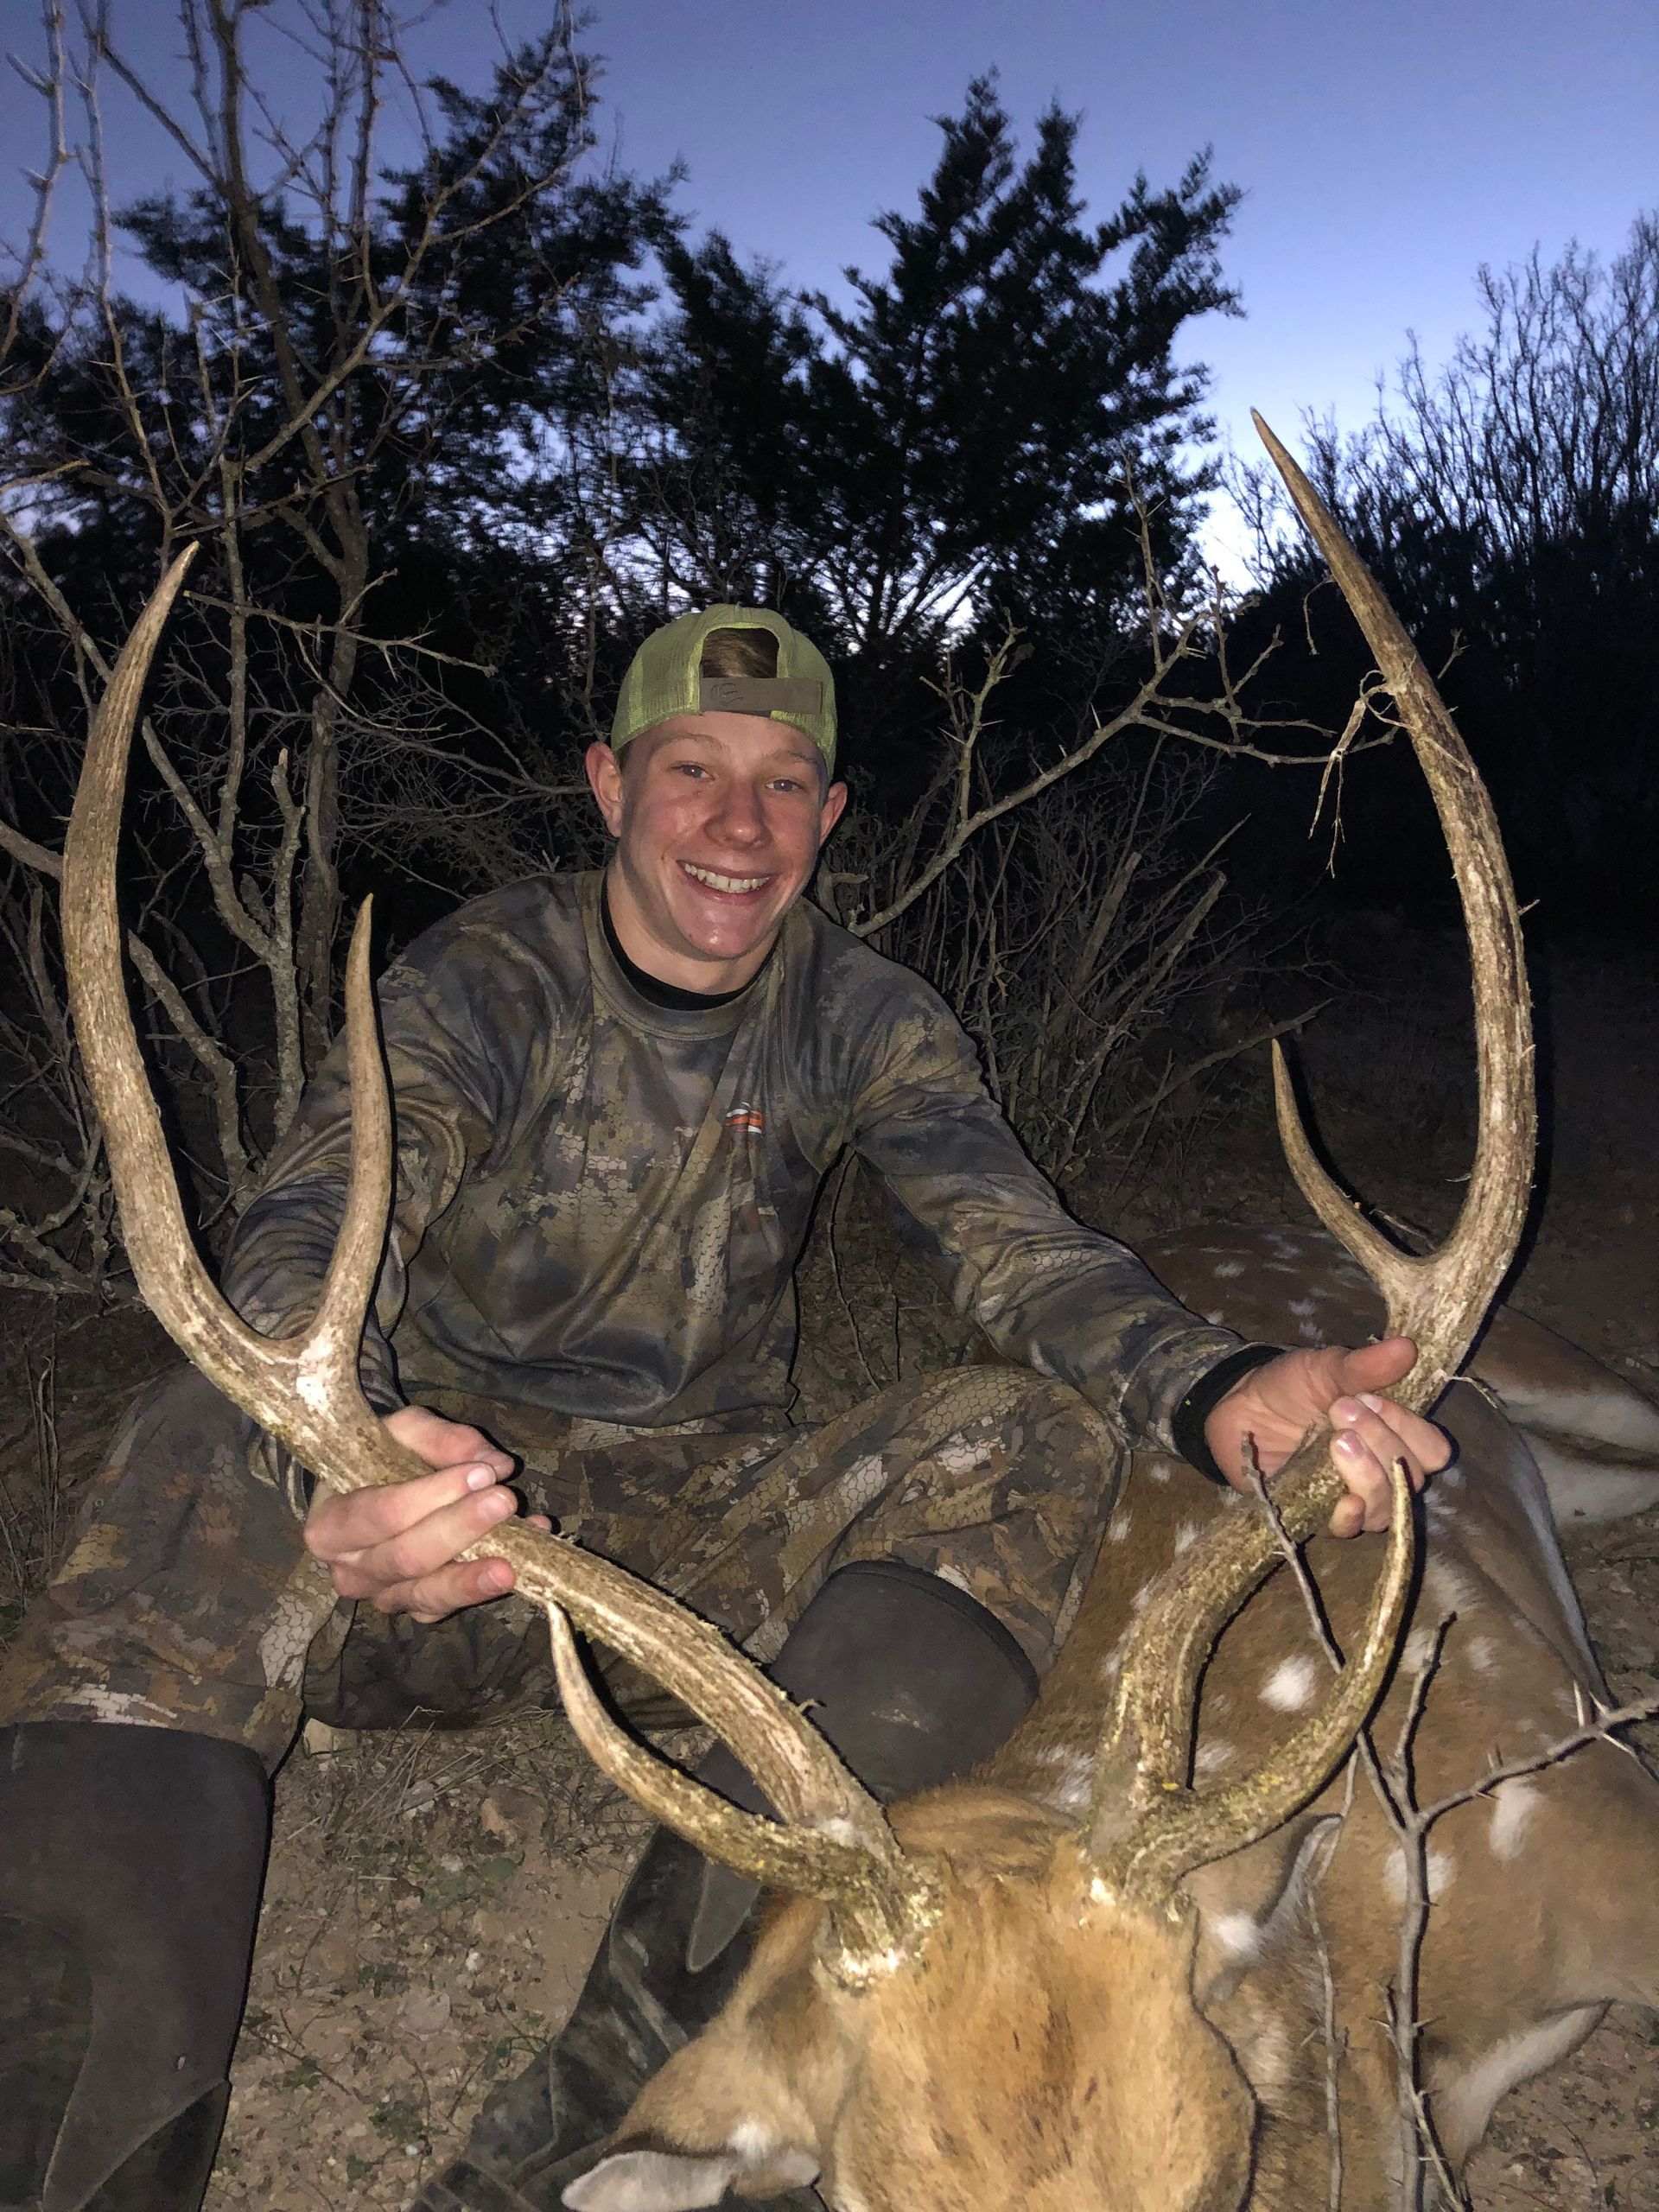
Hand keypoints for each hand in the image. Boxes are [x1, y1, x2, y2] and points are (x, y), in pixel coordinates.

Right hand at [303, 1405, 550, 1622]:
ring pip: (428, 1595)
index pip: (382, 1513)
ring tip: (513, 1564)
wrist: (365, 1494)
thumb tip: (495, 1464)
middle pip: (407, 1558)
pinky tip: (523, 1562)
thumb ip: (441, 1439)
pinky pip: (450, 1606)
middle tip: (504, 1500)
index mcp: (331, 1524)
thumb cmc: (377, 1458)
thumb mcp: (401, 1431)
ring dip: (473, 1578)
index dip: (432, 1495)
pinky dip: (486, 1586)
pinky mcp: (417, 1610)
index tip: (479, 1473)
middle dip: (460, 1529)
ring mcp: (383, 1596)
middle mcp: (350, 1570)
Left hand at [1203, 1338, 1449, 1538]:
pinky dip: (1352, 1517)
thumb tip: (1407, 1347)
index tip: (1369, 1398)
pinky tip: (1344, 1500)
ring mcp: (1355, 1495)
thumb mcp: (1325, 1368)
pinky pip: (1351, 1529)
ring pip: (1387, 1506)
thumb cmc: (1290, 1385)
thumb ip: (1365, 1366)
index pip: (1431, 1449)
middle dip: (1381, 1442)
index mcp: (1394, 1432)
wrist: (1239, 1406)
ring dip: (1368, 1475)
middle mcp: (1383, 1469)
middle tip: (1339, 1410)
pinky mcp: (1322, 1513)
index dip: (1409, 1428)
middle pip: (1411, 1476)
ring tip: (1336, 1441)